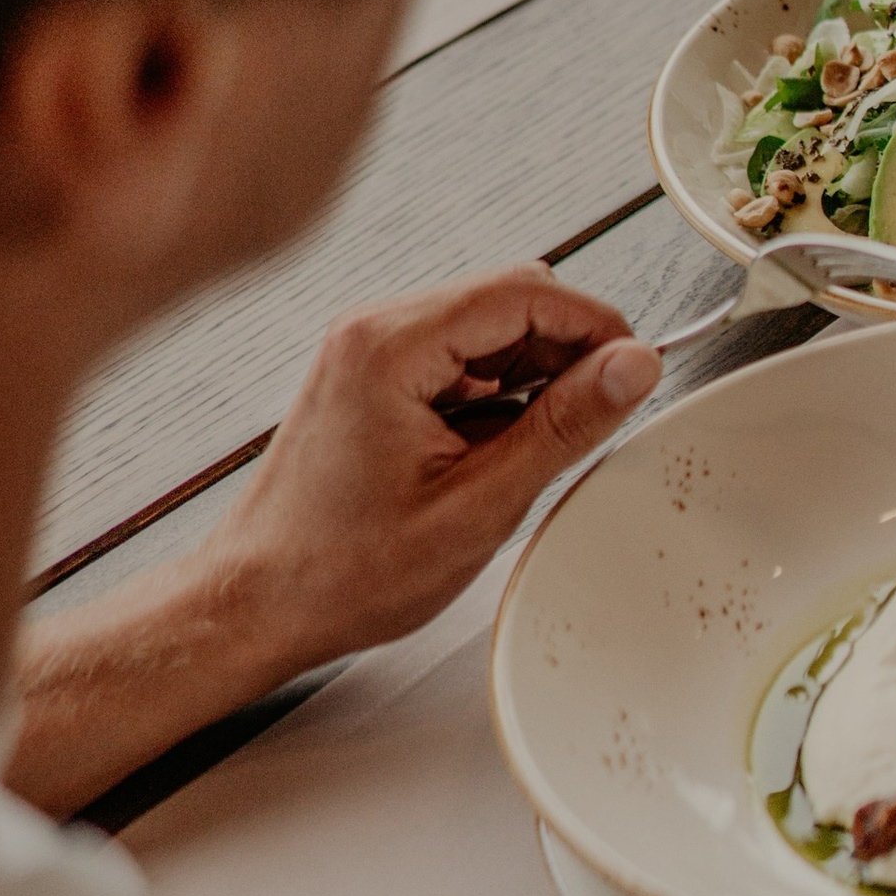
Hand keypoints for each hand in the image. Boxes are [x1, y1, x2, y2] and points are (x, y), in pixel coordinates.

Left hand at [197, 268, 661, 672]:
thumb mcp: (478, 506)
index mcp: (391, 347)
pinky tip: (501, 453)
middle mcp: (373, 332)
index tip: (637, 368)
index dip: (596, 325)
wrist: (257, 604)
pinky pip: (459, 362)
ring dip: (534, 377)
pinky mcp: (373, 380)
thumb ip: (564, 427)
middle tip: (601, 414)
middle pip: (508, 300)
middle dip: (569, 351)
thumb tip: (632, 366)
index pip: (524, 291)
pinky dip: (498, 397)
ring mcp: (369, 353)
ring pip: (489, 331)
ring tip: (541, 448)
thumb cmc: (340, 572)